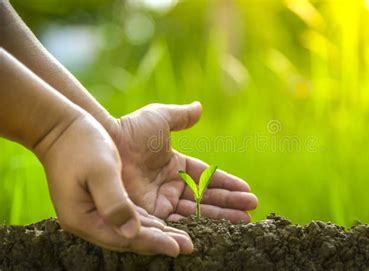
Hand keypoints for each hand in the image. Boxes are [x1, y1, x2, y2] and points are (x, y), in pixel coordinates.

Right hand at [37, 112, 192, 255]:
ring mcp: (94, 213)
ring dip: (158, 233)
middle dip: (161, 242)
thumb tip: (132, 232)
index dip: (154, 243)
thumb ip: (115, 202)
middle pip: (131, 238)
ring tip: (182, 239)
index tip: (177, 248)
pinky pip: (130, 217)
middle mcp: (89, 221)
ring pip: (132, 229)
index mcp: (84, 218)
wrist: (60, 128)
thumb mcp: (101, 169)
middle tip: (188, 247)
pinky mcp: (101, 202)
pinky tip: (165, 223)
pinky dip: (148, 221)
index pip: (126, 238)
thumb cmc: (80, 145)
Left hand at [108, 102, 257, 222]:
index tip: (247, 190)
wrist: (103, 144)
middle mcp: (171, 186)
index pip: (208, 178)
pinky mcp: (150, 215)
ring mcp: (161, 201)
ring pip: (196, 212)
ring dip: (221, 217)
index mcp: (176, 165)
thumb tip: (199, 107)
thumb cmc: (129, 130)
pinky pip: (176, 223)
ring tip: (244, 221)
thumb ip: (180, 117)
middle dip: (230, 203)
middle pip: (206, 197)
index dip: (227, 184)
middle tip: (252, 210)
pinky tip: (215, 232)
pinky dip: (196, 228)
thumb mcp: (159, 119)